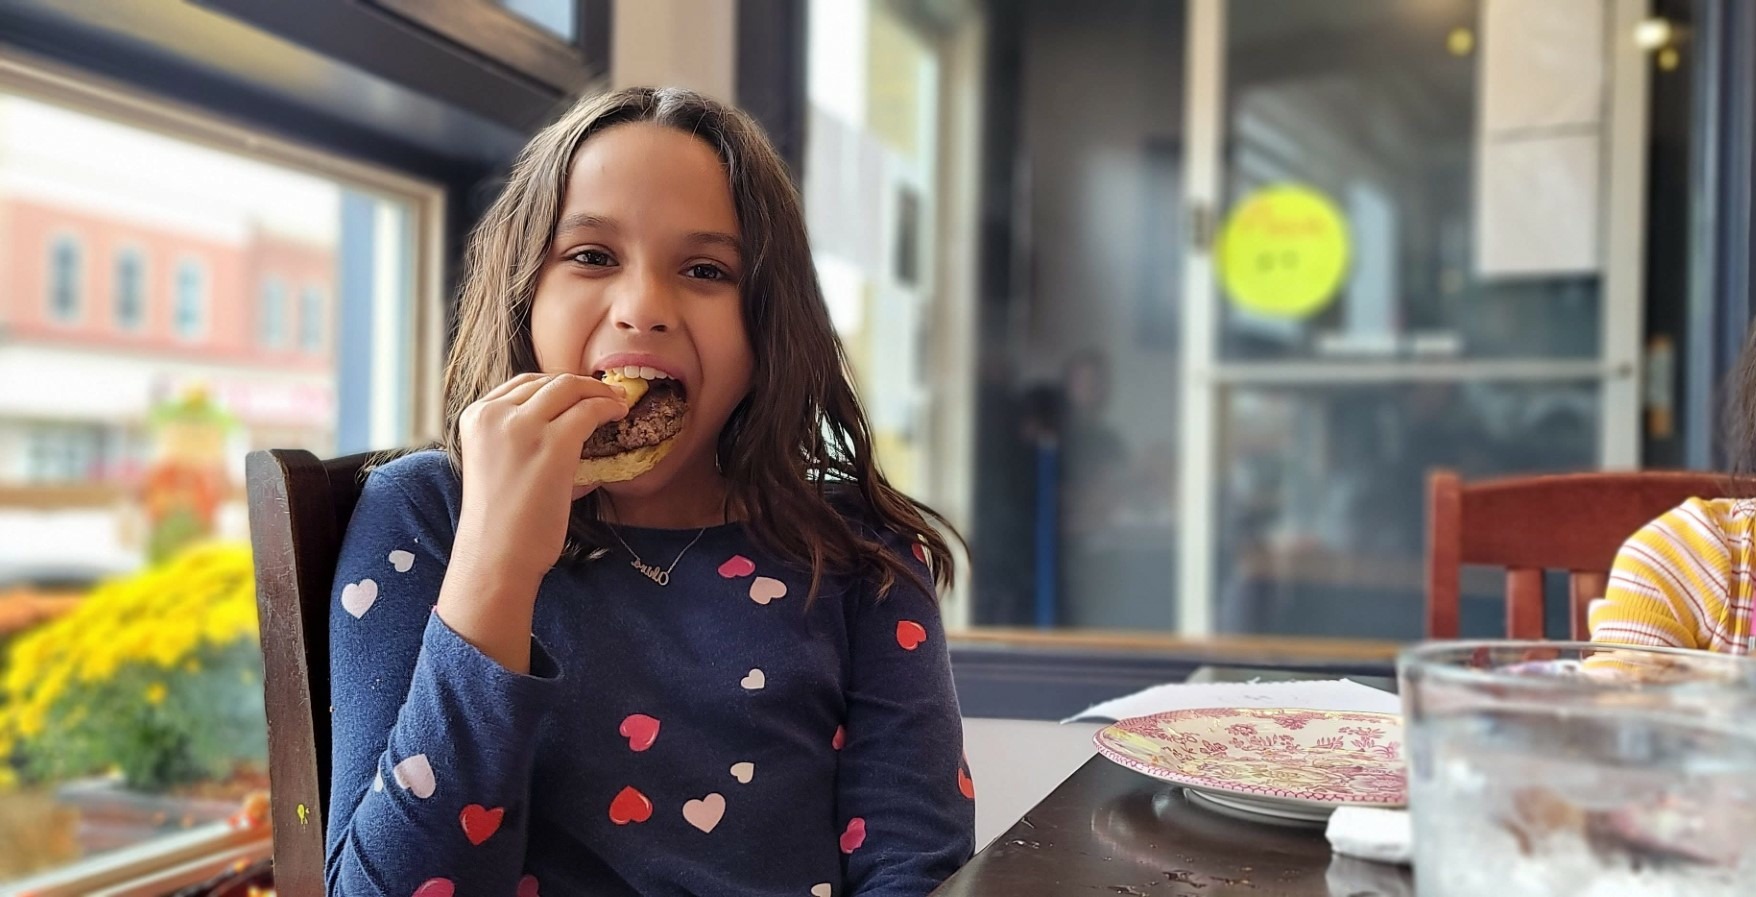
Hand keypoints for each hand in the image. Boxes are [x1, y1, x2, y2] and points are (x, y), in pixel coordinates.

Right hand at [438, 373, 624, 671]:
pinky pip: (588, 410)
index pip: (523, 385)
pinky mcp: (553, 443)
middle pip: (548, 382)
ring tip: (617, 402)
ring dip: (599, 391)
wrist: (496, 556)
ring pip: (570, 388)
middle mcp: (494, 414)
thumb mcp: (496, 464)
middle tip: (607, 394)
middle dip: (581, 384)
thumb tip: (566, 422)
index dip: (557, 386)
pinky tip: (619, 414)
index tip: (579, 393)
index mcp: (475, 417)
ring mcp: (522, 426)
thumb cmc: (501, 523)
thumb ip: (518, 438)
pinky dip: (608, 407)